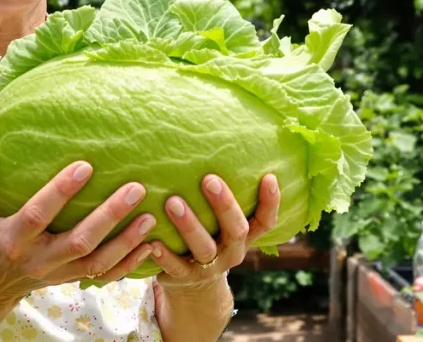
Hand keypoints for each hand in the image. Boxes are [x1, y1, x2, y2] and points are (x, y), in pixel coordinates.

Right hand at [0, 159, 156, 303]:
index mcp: (14, 239)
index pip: (39, 214)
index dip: (61, 191)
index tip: (86, 165)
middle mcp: (40, 259)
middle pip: (79, 241)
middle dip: (109, 216)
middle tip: (135, 187)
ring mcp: (60, 273)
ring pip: (99, 261)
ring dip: (127, 241)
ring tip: (150, 215)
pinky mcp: (74, 280)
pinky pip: (107, 277)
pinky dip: (131, 263)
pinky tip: (151, 244)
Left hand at [150, 173, 280, 292]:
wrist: (191, 285)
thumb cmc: (205, 233)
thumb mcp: (218, 220)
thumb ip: (219, 193)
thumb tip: (206, 138)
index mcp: (244, 235)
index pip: (266, 221)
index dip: (271, 201)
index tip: (269, 176)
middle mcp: (232, 251)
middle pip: (236, 230)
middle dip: (224, 205)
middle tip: (209, 180)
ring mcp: (209, 267)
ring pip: (204, 248)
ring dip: (189, 225)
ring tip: (172, 202)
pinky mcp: (184, 278)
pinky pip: (175, 268)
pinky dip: (164, 256)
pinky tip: (152, 241)